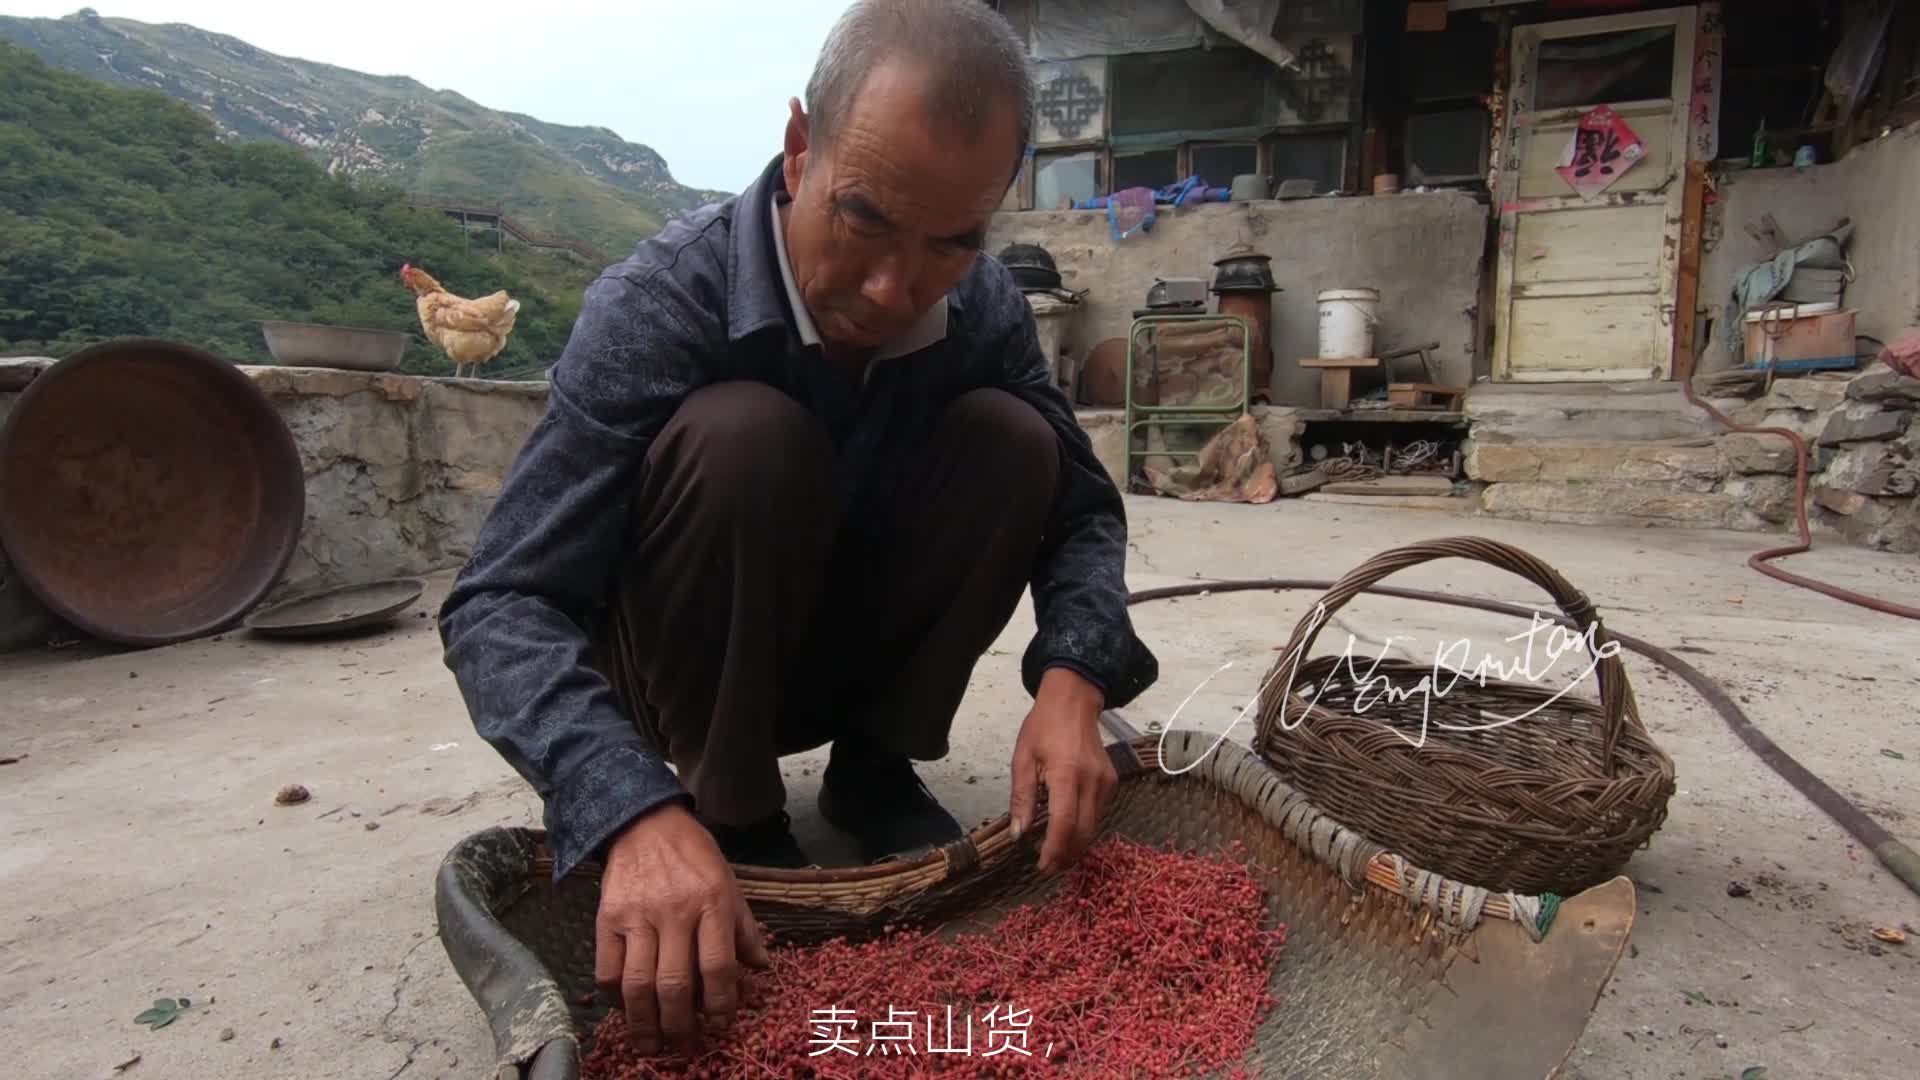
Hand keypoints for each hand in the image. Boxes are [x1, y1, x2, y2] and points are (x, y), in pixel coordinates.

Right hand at [593, 802, 769, 1052]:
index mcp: (712, 902)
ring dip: (645, 1023)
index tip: (721, 1024)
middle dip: (681, 1024)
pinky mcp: (606, 918)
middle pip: (675, 984)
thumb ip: (744, 929)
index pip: (718, 966)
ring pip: (638, 984)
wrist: (644, 822)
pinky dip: (615, 999)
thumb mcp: (730, 884)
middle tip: (685, 1043)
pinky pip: (607, 970)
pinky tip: (627, 1009)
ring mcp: (637, 916)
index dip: (721, 1004)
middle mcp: (675, 911)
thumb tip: (761, 969)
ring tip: (652, 1044)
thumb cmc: (694, 856)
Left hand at [1008, 667, 1115, 873]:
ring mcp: (1106, 782)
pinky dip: (1085, 828)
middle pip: (1083, 832)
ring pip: (1094, 826)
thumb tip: (1019, 834)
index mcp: (1066, 774)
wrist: (1074, 701)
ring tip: (1056, 854)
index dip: (1054, 850)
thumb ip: (1022, 798)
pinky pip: (1099, 814)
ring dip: (1076, 845)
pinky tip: (1069, 831)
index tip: (1043, 867)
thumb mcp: (1022, 759)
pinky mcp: (1111, 782)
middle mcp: (1092, 781)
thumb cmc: (1043, 727)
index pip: (1064, 823)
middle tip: (1048, 867)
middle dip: (1066, 855)